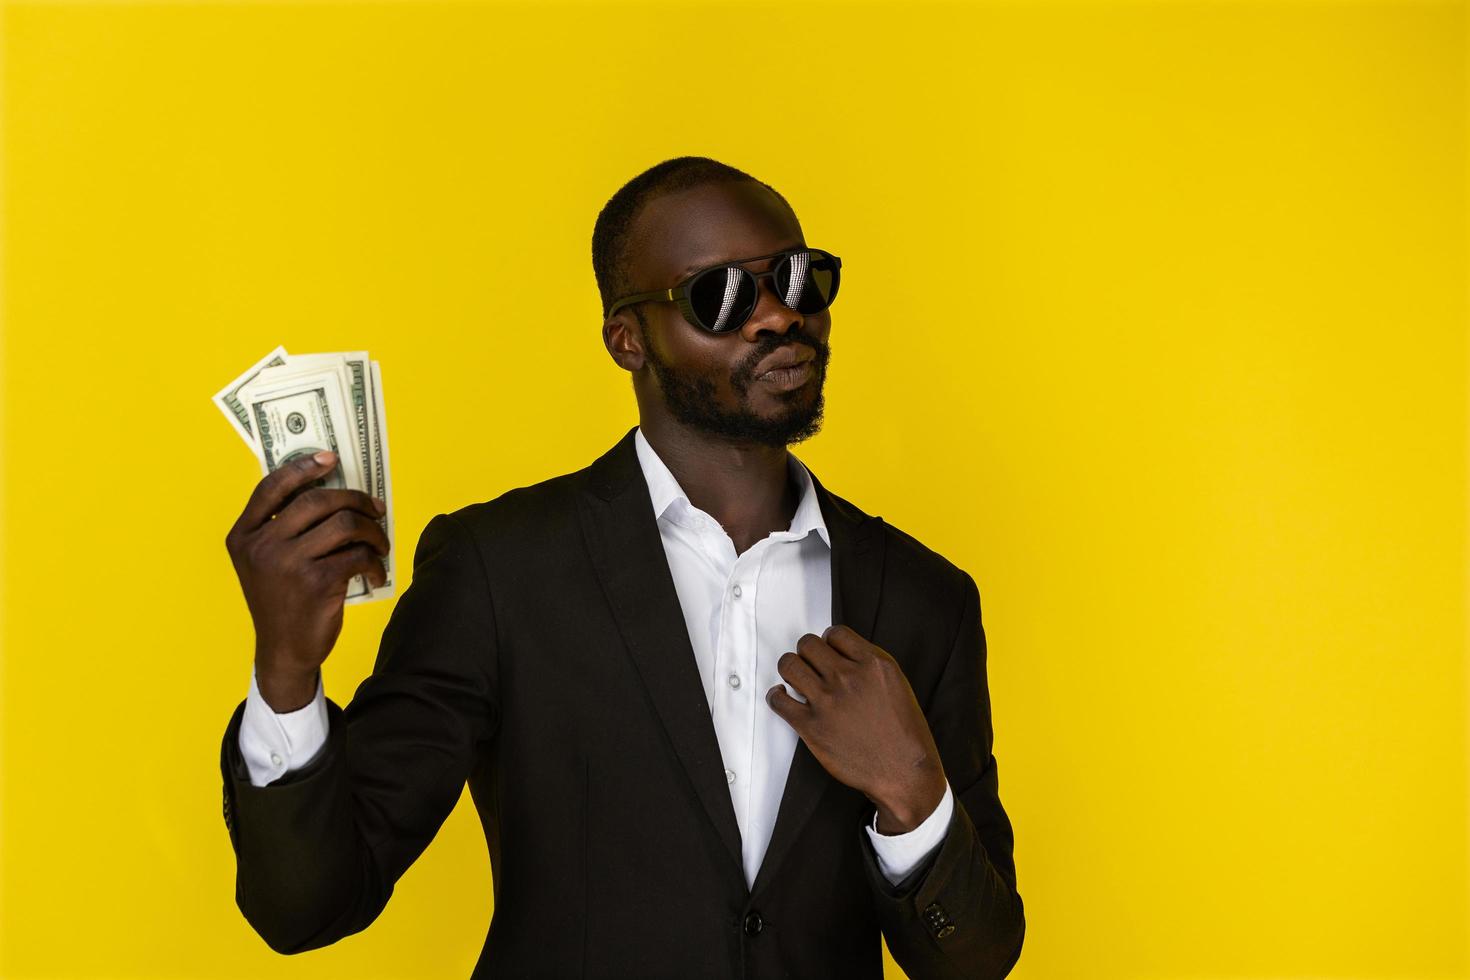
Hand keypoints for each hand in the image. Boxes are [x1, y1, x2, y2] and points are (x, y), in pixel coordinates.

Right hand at [224, 450, 389, 710]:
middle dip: (354, 499)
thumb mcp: (265, 562)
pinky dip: (375, 562)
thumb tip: (332, 492)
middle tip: (375, 509)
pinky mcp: (316, 583)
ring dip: (372, 530)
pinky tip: (376, 572)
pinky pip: (357, 556)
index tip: (331, 458)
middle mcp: (261, 546)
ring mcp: (288, 564)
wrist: (283, 651)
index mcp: (244, 535)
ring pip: (344, 525)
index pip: (272, 487)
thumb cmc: (281, 600)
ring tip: (380, 543)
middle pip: (317, 501)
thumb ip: (283, 528)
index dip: (303, 467)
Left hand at [766, 625, 947, 833]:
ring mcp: (828, 701)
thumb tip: (842, 654)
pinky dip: (776, 696)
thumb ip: (869, 665)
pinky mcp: (811, 726)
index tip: (827, 651)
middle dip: (807, 652)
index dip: (828, 641)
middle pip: (808, 644)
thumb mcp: (897, 685)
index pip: (836, 633)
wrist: (903, 772)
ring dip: (790, 669)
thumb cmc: (903, 734)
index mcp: (873, 664)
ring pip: (789, 665)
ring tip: (795, 679)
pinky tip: (783, 698)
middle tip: (810, 665)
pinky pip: (778, 700)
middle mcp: (848, 677)